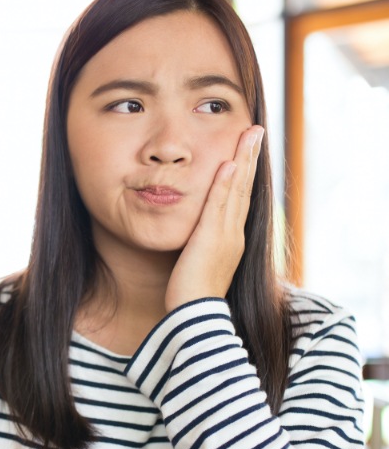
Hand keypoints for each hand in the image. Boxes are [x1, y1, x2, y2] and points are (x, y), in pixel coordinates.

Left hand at [165, 125, 264, 312]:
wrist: (194, 317)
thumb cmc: (192, 297)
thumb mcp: (200, 266)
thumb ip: (201, 246)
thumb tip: (197, 238)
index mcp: (231, 240)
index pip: (240, 199)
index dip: (245, 173)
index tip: (247, 149)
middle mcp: (234, 235)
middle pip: (244, 189)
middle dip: (250, 158)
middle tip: (255, 131)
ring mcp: (226, 237)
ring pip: (237, 192)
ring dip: (244, 161)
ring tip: (250, 135)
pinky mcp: (211, 241)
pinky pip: (219, 207)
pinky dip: (226, 185)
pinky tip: (229, 164)